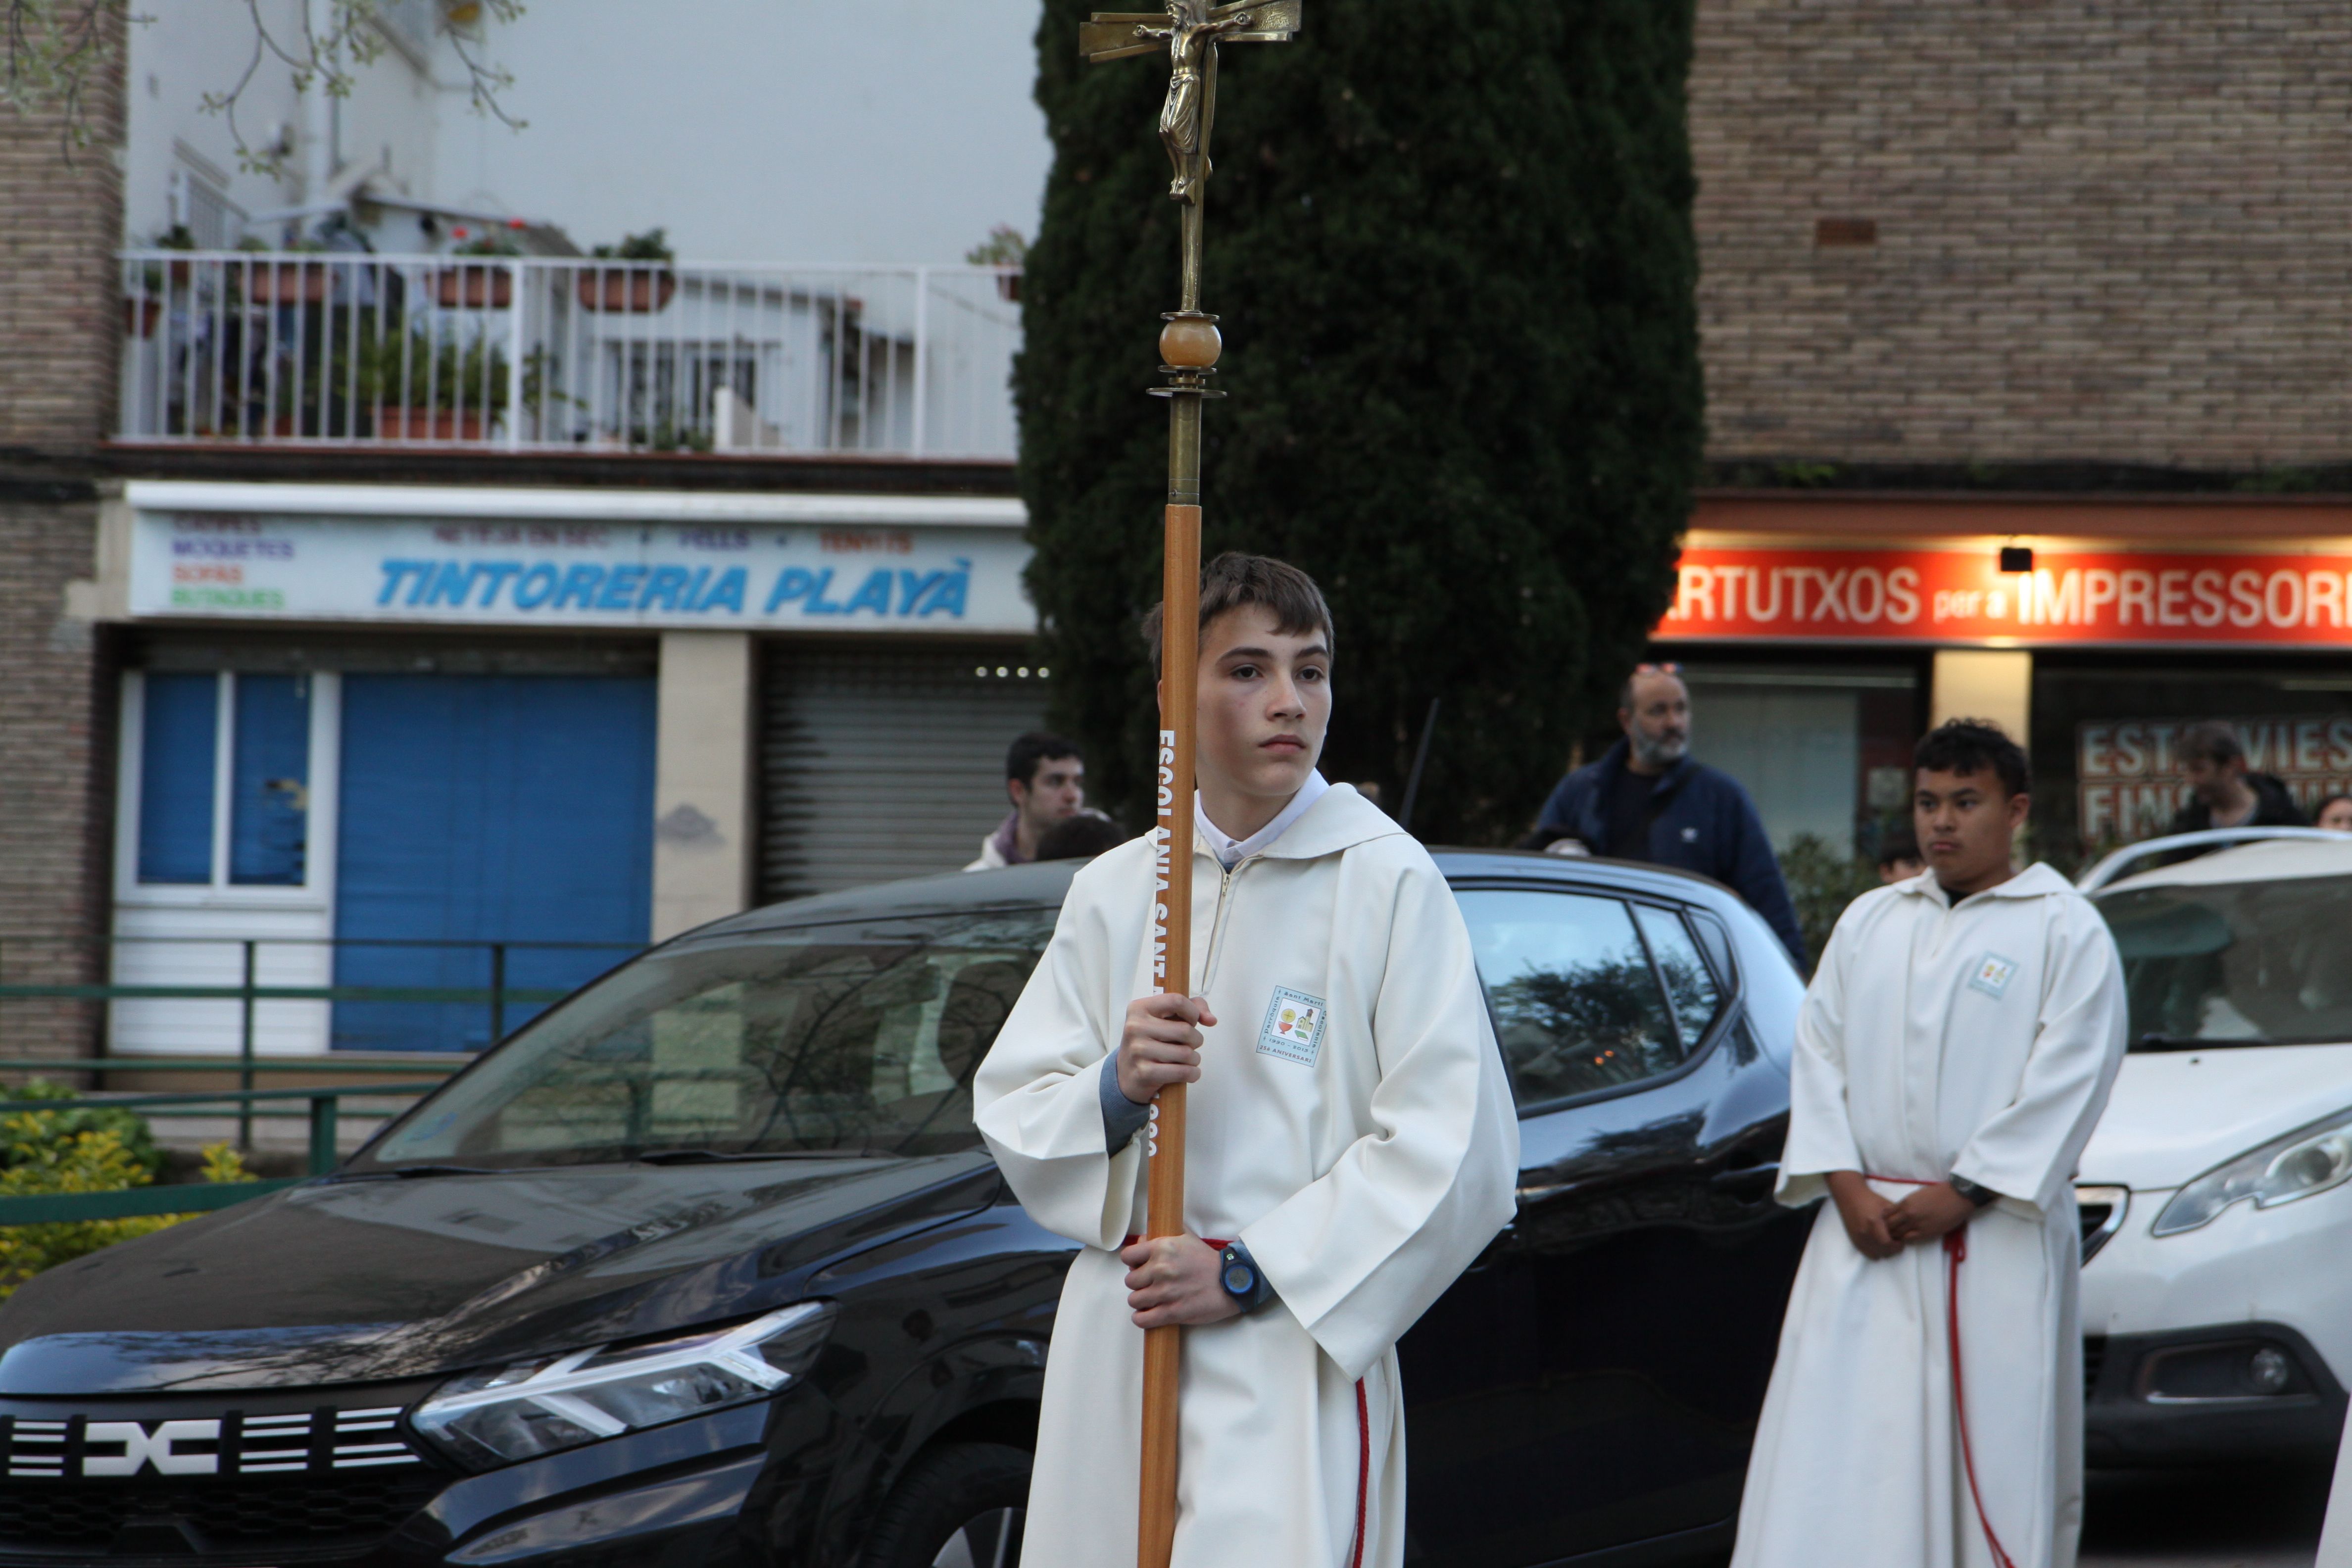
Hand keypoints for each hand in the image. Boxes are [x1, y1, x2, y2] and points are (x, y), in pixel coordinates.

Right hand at [1117, 993, 1217, 1104]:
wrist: (1126, 1074)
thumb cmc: (1151, 1042)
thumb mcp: (1164, 1019)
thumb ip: (1192, 1008)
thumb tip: (1211, 1020)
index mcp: (1139, 1008)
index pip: (1177, 1001)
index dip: (1192, 1012)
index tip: (1192, 1022)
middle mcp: (1135, 1027)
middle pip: (1185, 1030)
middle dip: (1196, 1040)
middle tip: (1191, 1044)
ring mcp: (1138, 1050)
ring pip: (1186, 1053)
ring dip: (1195, 1059)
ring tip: (1188, 1060)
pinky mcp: (1144, 1072)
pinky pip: (1182, 1072)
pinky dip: (1193, 1074)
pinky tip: (1190, 1072)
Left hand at [1119, 1233, 1239, 1328]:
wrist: (1231, 1282)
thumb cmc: (1209, 1261)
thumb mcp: (1186, 1238)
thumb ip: (1162, 1237)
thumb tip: (1141, 1240)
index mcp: (1162, 1248)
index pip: (1127, 1256)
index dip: (1132, 1263)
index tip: (1139, 1267)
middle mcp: (1160, 1269)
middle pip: (1130, 1281)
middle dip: (1139, 1284)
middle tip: (1151, 1285)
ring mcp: (1164, 1292)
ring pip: (1134, 1300)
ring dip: (1142, 1301)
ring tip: (1152, 1300)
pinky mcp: (1171, 1312)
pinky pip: (1142, 1319)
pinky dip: (1142, 1318)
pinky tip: (1150, 1315)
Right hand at [1825, 1171, 1902, 1259]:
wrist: (1850, 1196)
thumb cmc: (1870, 1199)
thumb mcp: (1886, 1206)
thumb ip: (1896, 1219)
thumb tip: (1906, 1232)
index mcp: (1874, 1222)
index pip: (1888, 1243)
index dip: (1897, 1246)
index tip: (1901, 1241)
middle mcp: (1865, 1232)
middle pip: (1883, 1251)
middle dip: (1892, 1250)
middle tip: (1897, 1243)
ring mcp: (1858, 1237)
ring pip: (1875, 1254)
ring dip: (1884, 1252)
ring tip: (1887, 1244)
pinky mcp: (1853, 1239)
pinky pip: (1866, 1253)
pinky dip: (1875, 1252)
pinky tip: (1878, 1244)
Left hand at [1886, 1182, 1978, 1245]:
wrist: (1956, 1197)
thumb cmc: (1938, 1193)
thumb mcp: (1917, 1195)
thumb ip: (1906, 1203)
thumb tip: (1897, 1210)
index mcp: (1905, 1202)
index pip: (1885, 1214)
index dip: (1883, 1219)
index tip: (1883, 1222)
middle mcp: (1907, 1213)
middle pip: (1889, 1225)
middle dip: (1885, 1229)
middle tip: (1885, 1233)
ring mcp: (1916, 1223)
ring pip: (1897, 1234)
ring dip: (1894, 1236)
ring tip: (1893, 1238)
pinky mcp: (1926, 1232)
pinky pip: (1909, 1239)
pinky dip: (1905, 1240)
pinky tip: (1905, 1240)